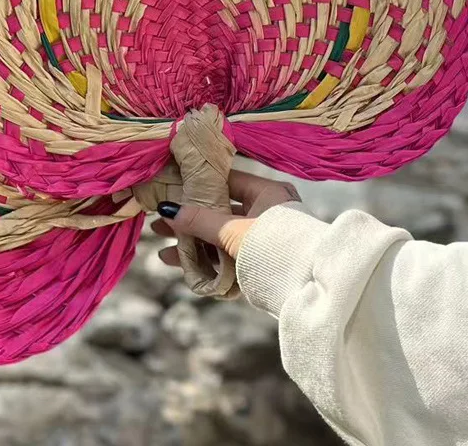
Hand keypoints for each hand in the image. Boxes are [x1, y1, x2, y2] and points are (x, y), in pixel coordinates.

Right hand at [153, 170, 300, 263]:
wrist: (305, 286)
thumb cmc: (271, 246)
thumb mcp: (231, 230)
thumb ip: (199, 220)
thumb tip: (167, 210)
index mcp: (266, 193)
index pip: (226, 181)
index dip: (198, 185)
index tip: (172, 189)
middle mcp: (267, 211)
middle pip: (219, 211)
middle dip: (189, 220)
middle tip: (162, 223)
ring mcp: (263, 238)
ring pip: (220, 236)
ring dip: (194, 243)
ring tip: (165, 250)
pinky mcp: (260, 261)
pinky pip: (227, 255)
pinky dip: (207, 259)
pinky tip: (182, 264)